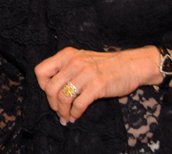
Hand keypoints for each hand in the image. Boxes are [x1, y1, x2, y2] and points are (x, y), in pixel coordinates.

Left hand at [34, 46, 171, 123]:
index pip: (40, 71)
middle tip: (58, 111)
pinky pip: (79, 104)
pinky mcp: (97, 86)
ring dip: (63, 112)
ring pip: (63, 98)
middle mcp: (74, 62)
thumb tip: (50, 88)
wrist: (130, 65)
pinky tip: (75, 117)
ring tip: (66, 117)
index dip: (42, 85)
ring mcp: (86, 74)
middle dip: (52, 104)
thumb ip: (66, 68)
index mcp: (67, 55)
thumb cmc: (105, 65)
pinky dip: (75, 114)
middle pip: (50, 88)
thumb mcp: (81, 59)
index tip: (50, 94)